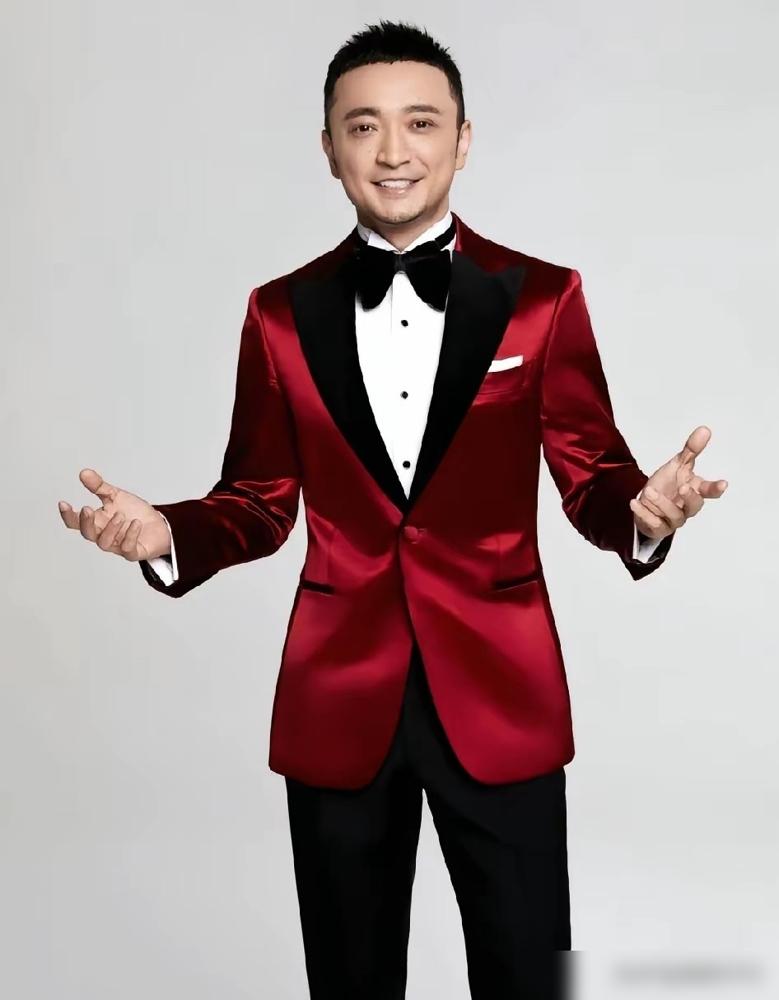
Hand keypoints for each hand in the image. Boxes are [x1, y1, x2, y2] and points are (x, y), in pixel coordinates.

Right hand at [58, 468, 170, 561]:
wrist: (159, 525)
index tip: (63, 503)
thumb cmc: (133, 513)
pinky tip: (135, 523)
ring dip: (110, 528)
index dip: (68, 515)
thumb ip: (99, 487)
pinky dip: (130, 536)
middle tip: (87, 509)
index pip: (76, 522)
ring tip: (120, 515)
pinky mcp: (133, 552)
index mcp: (97, 522)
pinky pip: (128, 549)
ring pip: (104, 543)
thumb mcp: (115, 496)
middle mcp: (104, 535)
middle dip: (85, 522)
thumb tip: (83, 472)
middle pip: (87, 534)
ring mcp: (118, 545)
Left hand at [630, 426, 727, 540]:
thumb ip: (691, 450)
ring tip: (648, 491)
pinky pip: (654, 524)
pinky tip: (635, 503)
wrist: (647, 502)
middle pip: (695, 506)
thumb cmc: (667, 484)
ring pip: (674, 515)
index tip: (723, 484)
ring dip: (661, 503)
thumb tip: (705, 429)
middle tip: (683, 487)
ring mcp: (674, 519)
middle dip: (690, 497)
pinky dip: (644, 514)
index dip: (716, 488)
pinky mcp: (659, 528)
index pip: (709, 490)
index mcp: (695, 490)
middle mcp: (687, 507)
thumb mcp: (677, 465)